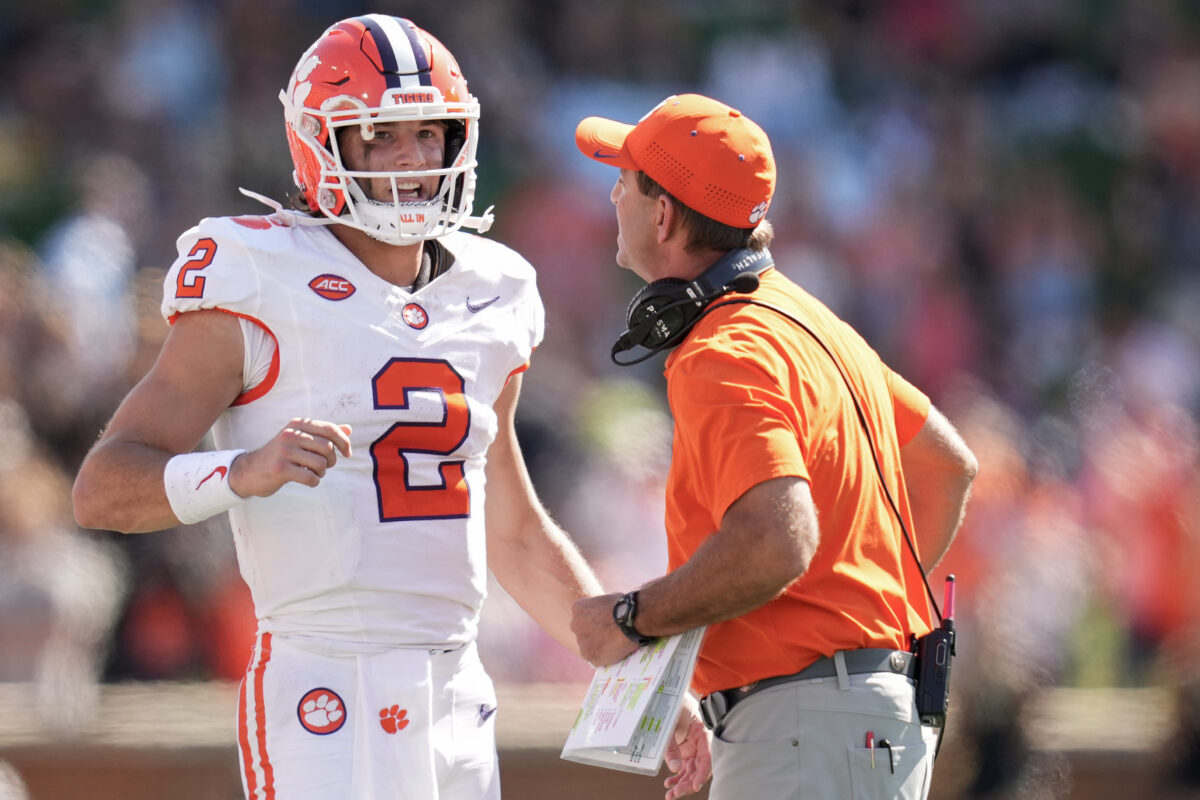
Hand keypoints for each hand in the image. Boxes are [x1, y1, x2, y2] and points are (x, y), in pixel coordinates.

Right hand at [229, 418, 351, 497]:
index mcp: (297, 424)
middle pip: (327, 447)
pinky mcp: (280, 468)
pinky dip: (314, 481)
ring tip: (313, 472)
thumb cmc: (281, 456)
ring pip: (320, 463)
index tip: (347, 454)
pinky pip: (310, 477)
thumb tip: (349, 429)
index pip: (330, 429)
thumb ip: (323, 434)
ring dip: (322, 472)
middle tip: (324, 466)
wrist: (250, 471)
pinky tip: (308, 480)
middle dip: (331, 460)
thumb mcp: (300, 440)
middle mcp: (290, 434)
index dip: (344, 442)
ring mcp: (284, 451)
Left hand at [570, 592, 638, 665]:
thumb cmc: (624, 607)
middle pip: (582, 632)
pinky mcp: (589, 656)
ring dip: (598, 647)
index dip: (595, 620)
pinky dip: (605, 657)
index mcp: (578, 609)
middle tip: (608, 636)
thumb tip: (606, 614)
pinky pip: (596, 658)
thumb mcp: (608, 600)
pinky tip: (616, 653)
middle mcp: (575, 625)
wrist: (631, 621)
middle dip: (592, 634)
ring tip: (615, 645)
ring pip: (588, 647)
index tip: (604, 623)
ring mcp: (581, 642)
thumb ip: (601, 609)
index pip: (582, 616)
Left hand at [664, 696, 711, 798]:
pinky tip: (669, 783)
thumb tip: (675, 768)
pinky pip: (684, 766)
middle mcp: (701, 743)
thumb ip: (671, 746)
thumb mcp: (670, 723)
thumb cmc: (674, 704)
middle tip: (676, 794)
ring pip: (692, 770)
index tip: (695, 785)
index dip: (703, 773)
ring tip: (671, 795)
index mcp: (703, 733)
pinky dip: (677, 775)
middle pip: (699, 768)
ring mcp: (693, 747)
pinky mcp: (686, 749)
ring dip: (682, 783)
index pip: (708, 758)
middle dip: (689, 783)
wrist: (669, 693)